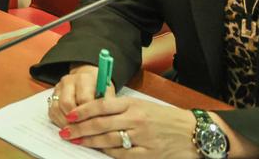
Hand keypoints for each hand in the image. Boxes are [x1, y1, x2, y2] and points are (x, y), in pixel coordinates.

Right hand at [48, 65, 106, 127]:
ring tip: (76, 133)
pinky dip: (59, 122)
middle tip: (83, 132)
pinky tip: (69, 128)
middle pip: (67, 103)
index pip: (84, 99)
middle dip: (75, 121)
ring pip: (56, 108)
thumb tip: (103, 124)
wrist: (88, 78)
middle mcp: (68, 81)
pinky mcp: (53, 95)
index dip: (89, 116)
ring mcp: (58, 87)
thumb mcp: (108, 95)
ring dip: (66, 123)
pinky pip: (52, 111)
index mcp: (85, 79)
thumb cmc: (100, 89)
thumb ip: (105, 106)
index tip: (94, 128)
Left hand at [56, 86, 198, 156]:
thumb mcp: (142, 105)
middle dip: (79, 129)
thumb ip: (119, 108)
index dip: (83, 111)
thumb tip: (92, 113)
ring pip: (109, 140)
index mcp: (133, 104)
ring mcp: (143, 138)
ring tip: (76, 141)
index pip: (102, 105)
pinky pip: (123, 155)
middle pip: (101, 124)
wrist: (193, 132)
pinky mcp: (149, 154)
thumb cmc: (164, 117)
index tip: (70, 115)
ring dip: (89, 142)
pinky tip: (98, 151)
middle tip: (65, 132)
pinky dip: (108, 153)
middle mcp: (136, 120)